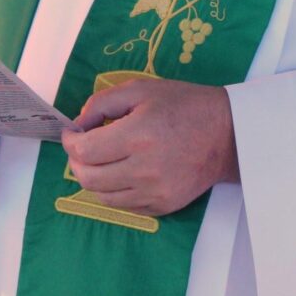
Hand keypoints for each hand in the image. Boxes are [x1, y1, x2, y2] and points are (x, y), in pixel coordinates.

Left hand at [61, 78, 238, 216]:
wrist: (226, 134)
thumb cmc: (183, 105)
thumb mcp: (142, 89)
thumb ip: (103, 102)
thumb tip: (79, 123)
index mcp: (138, 135)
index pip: (84, 150)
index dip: (70, 141)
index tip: (72, 132)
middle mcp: (144, 169)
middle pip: (88, 177)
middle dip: (76, 161)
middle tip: (81, 147)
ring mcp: (154, 192)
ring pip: (102, 196)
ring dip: (93, 177)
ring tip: (100, 160)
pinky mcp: (163, 206)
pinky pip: (124, 205)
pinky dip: (114, 191)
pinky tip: (121, 172)